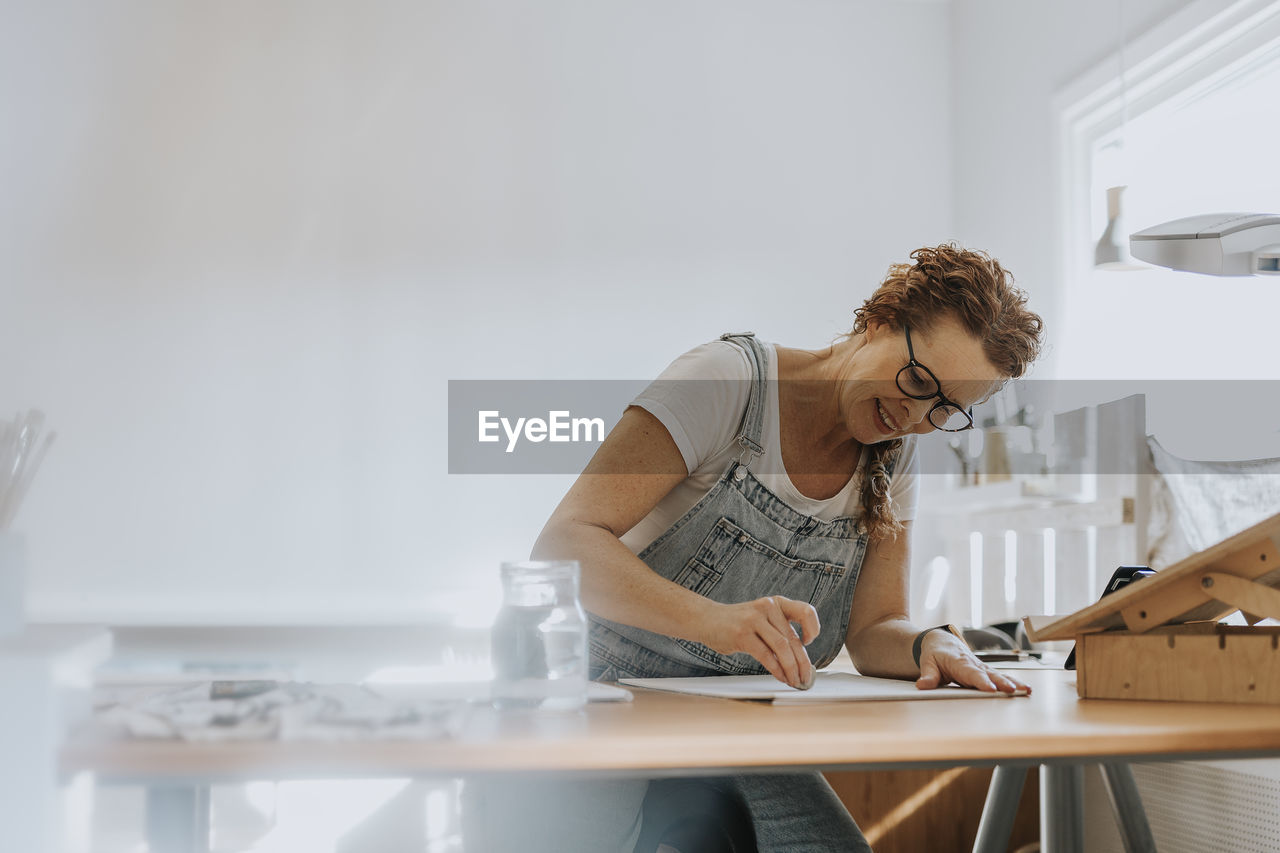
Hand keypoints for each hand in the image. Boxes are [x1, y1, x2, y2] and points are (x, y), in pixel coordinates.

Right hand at [703, 596, 819, 688]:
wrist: (706, 619)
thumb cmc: (737, 623)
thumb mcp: (761, 619)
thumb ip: (778, 631)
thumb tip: (800, 660)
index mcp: (776, 603)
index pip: (806, 611)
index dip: (813, 628)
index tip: (809, 643)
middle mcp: (767, 607)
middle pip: (793, 639)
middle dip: (803, 663)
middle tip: (806, 678)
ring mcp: (754, 620)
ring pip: (783, 648)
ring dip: (792, 669)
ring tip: (794, 681)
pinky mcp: (742, 634)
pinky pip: (766, 656)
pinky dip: (777, 670)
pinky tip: (780, 677)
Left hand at [915, 632, 1029, 694]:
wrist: (941, 641)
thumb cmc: (934, 653)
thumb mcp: (927, 663)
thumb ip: (928, 675)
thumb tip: (922, 685)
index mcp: (958, 661)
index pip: (970, 672)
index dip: (980, 681)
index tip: (990, 688)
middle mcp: (973, 663)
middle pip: (988, 673)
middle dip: (1001, 682)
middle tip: (1012, 690)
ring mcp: (981, 667)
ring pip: (998, 674)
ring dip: (1012, 682)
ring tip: (1026, 690)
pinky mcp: (986, 670)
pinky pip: (1001, 676)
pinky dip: (1013, 682)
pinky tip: (1025, 690)